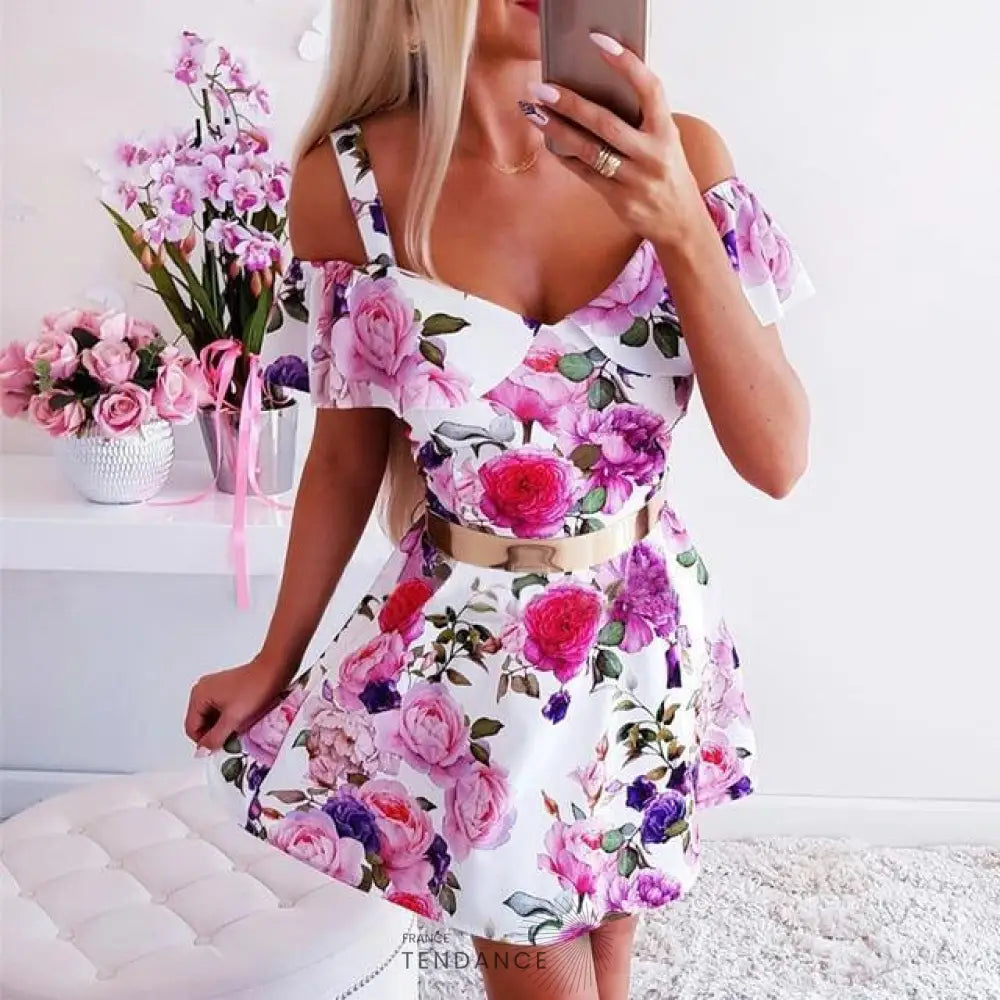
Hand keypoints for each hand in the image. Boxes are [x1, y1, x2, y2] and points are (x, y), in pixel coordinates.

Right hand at [184, 657, 291, 752]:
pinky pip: (222, 710)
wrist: (273, 671)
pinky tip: (241, 720)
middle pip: (201, 723)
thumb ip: (216, 737)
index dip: (204, 741)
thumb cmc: (255, 687)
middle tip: (231, 737)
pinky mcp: (227, 690)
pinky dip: (229, 718)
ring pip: (212, 718)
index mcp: (199, 695)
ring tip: (238, 728)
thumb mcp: (233, 718)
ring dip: (223, 726)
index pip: (191, 728)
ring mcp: (215, 689)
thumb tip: (203, 751)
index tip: (218, 746)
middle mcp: (204, 690)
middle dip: (215, 733)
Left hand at [523, 33, 703, 247]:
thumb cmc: (667, 173)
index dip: (626, 64)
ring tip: (535, 113)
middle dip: (571, 104)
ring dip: (558, 130)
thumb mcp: (666, 141)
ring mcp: (635, 179)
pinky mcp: (620, 200)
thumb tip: (596, 93)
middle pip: (606, 123)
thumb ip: (642, 120)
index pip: (650, 89)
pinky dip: (566, 157)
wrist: (681, 221)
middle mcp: (653, 154)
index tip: (599, 42)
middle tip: (542, 89)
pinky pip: (586, 174)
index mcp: (667, 131)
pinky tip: (550, 142)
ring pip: (590, 151)